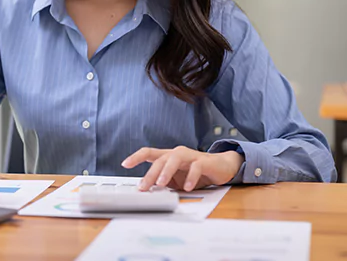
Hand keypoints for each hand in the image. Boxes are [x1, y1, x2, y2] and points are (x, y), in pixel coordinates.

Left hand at [121, 146, 243, 191]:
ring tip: (161, 183)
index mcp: (168, 156)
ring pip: (175, 159)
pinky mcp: (204, 162)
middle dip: (150, 174)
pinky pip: (195, 167)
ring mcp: (190, 156)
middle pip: (160, 159)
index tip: (124, 164)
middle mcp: (177, 153)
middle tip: (142, 187)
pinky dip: (190, 178)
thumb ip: (163, 183)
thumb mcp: (176, 180)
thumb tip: (148, 192)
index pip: (149, 152)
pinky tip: (187, 187)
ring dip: (166, 171)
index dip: (136, 157)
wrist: (221, 167)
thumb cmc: (195, 172)